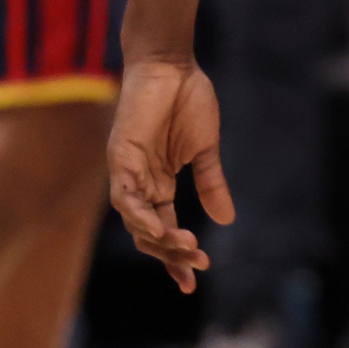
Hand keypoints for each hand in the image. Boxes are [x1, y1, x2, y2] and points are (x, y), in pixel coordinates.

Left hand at [108, 55, 234, 292]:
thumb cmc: (188, 100)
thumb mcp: (205, 150)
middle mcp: (139, 184)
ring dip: (160, 239)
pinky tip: (158, 228)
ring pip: (136, 221)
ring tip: (188, 248)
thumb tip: (227, 219)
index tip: (193, 281)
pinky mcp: (121, 158)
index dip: (176, 256)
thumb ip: (211, 183)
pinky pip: (125, 197)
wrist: (173, 66)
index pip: (164, 229)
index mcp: (158, 183)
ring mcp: (127, 172)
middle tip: (196, 267)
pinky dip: (140, 215)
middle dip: (171, 255)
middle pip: (149, 233)